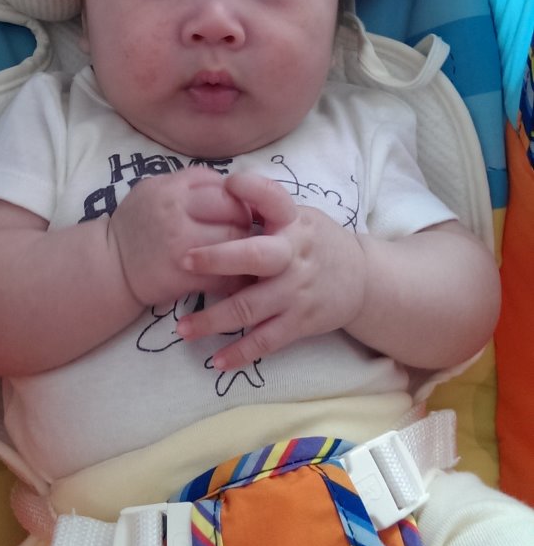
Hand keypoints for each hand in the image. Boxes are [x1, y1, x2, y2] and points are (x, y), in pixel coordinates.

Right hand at [107, 167, 252, 308]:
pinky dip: (235, 277)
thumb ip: (188, 182)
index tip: (236, 209)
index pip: (221, 184)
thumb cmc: (135, 226)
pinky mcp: (184, 277)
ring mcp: (182, 246)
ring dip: (243, 248)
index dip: (236, 196)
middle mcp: (176, 214)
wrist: (109, 267)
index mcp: (171, 189)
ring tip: (239, 252)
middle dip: (244, 220)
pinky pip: (225, 275)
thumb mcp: (153, 189)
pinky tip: (233, 276)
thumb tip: (228, 184)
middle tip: (243, 231)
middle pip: (233, 209)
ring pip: (234, 241)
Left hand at [177, 171, 366, 369]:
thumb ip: (263, 208)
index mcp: (292, 223)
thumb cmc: (316, 241)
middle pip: (255, 256)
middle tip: (183, 259)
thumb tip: (217, 191)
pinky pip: (266, 341)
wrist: (362, 280)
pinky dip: (241, 353)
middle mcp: (293, 256)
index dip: (252, 189)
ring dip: (213, 319)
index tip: (228, 184)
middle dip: (218, 259)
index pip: (274, 198)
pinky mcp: (300, 322)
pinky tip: (217, 362)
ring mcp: (296, 292)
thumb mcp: (298, 215)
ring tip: (182, 327)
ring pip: (250, 307)